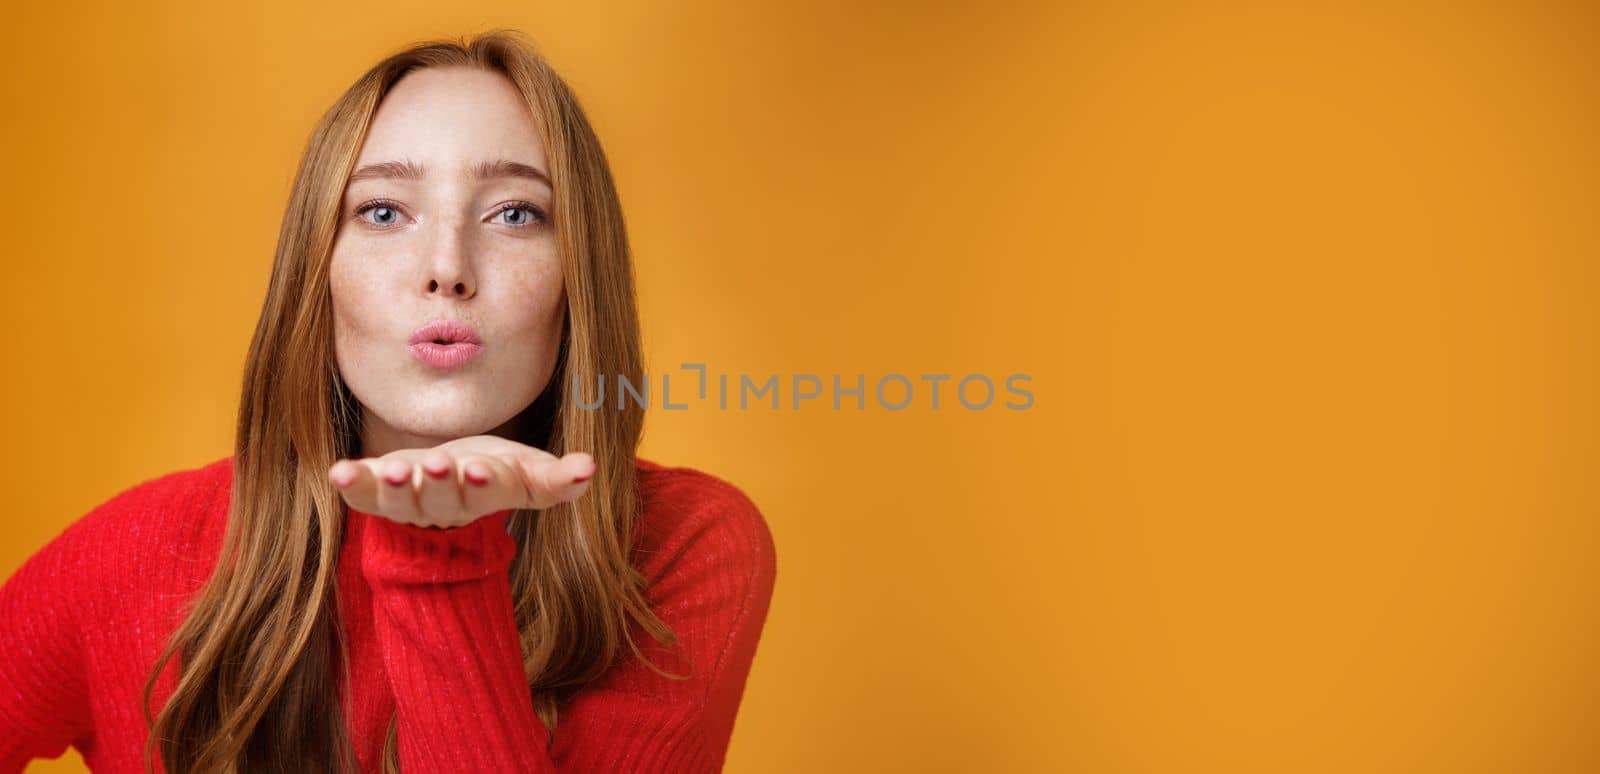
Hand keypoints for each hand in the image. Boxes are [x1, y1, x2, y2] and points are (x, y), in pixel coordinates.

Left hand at [327, 434, 595, 528]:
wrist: (453, 477)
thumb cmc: (496, 469)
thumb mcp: (530, 471)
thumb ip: (557, 477)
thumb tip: (589, 468)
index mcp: (486, 494)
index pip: (488, 491)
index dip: (483, 482)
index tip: (481, 469)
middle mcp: (445, 505)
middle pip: (441, 499)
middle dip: (438, 484)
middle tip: (436, 465)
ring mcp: (409, 501)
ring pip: (400, 502)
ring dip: (393, 487)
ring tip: (392, 468)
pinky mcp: (378, 492)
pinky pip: (362, 494)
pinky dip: (351, 485)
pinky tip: (338, 472)